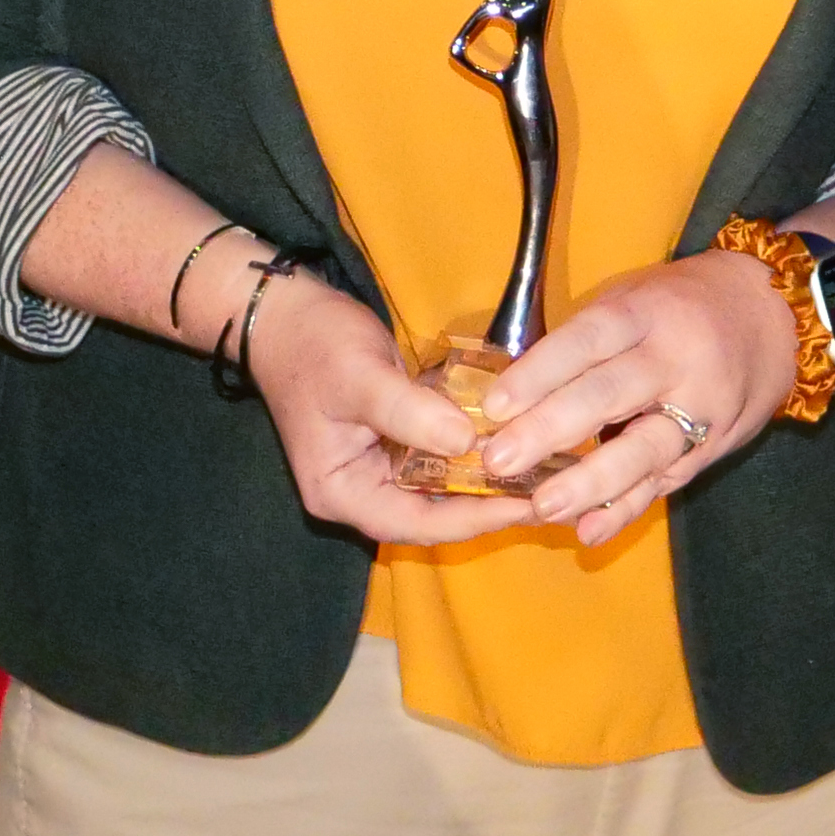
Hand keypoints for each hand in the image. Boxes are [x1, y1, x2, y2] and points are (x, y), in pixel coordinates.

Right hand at [239, 270, 536, 548]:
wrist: (284, 312)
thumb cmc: (315, 345)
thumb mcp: (363, 378)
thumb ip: (412, 415)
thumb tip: (470, 444)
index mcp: (344, 493)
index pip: (418, 523)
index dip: (475, 518)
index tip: (528, 505)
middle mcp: (360, 492)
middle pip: (433, 514)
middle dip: (489, 505)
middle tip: (550, 492)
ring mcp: (376, 467)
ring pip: (439, 487)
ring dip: (485, 478)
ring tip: (543, 471)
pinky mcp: (391, 441)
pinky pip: (437, 456)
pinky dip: (472, 450)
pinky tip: (514, 438)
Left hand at [475, 248, 798, 546]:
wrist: (773, 317)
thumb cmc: (677, 305)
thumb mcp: (633, 297)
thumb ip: (583, 341)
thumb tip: (510, 392)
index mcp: (646, 312)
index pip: (589, 338)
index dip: (541, 372)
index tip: (493, 405)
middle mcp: (676, 358)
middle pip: (611, 393)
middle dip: (552, 430)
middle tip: (500, 460)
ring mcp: (700, 407)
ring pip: (643, 448)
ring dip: (591, 482)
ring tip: (543, 507)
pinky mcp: (712, 446)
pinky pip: (665, 482)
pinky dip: (627, 509)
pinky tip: (590, 532)